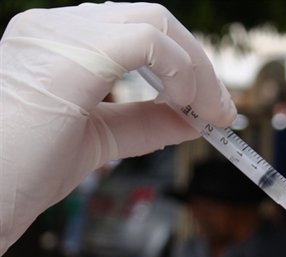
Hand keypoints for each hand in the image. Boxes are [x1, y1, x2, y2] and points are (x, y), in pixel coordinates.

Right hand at [0, 2, 235, 254]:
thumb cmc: (26, 170)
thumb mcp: (102, 139)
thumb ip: (146, 123)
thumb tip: (195, 117)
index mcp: (59, 42)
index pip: (136, 33)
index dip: (181, 63)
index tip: (207, 103)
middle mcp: (57, 26)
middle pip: (152, 20)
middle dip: (197, 63)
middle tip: (220, 108)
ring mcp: (62, 32)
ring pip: (156, 23)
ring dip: (196, 67)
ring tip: (211, 110)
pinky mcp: (75, 53)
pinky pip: (150, 40)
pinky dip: (182, 69)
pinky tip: (186, 102)